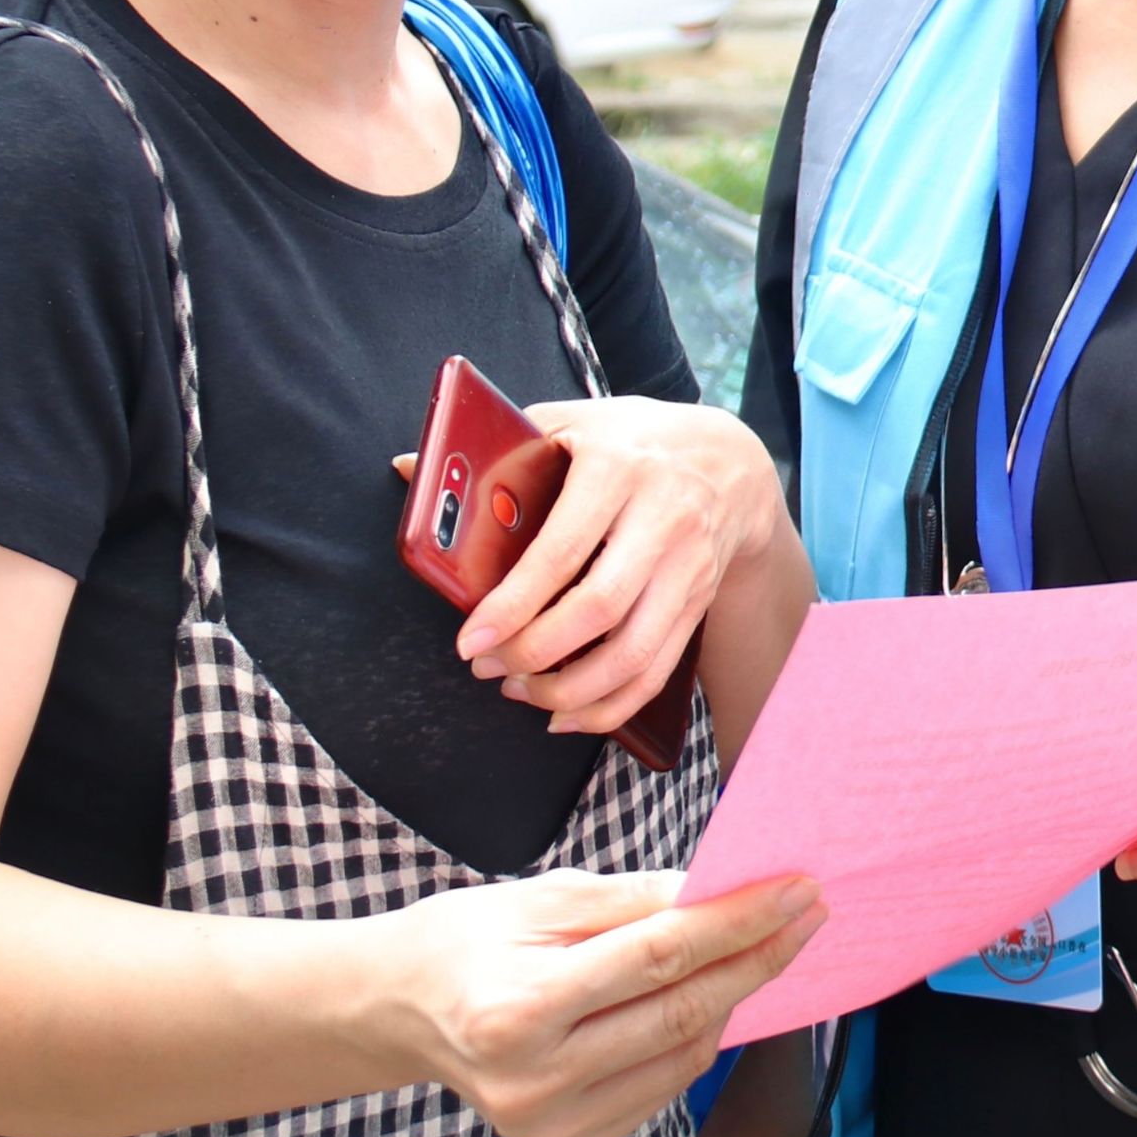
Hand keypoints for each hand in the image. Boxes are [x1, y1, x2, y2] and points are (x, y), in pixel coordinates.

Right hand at [375, 868, 823, 1136]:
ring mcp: (550, 1128)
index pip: (659, 959)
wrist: (400, 1013)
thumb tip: (722, 889)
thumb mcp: (540, 898)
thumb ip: (635, 899)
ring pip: (683, 1056)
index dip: (738, 922)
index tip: (796, 889)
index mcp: (516, 1011)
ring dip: (733, 997)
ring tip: (759, 945)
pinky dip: (695, 1037)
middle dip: (756, 957)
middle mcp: (533, 1083)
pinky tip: (707, 996)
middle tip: (808, 911)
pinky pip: (662, 1086)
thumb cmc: (468, 941)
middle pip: (682, 1013)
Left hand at [456, 398, 782, 735]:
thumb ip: (498, 446)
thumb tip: (406, 468)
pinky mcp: (698, 603)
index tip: (470, 641)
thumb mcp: (571, 423)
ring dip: (568, 690)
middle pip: (598, 610)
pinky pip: (655, 673)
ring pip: (632, 654)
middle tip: (486, 666)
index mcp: (618, 469)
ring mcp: (687, 567)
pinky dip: (609, 707)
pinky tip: (566, 713)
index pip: (563, 551)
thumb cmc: (630, 441)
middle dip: (533, 653)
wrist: (730, 462)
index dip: (514, 603)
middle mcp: (663, 519)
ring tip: (519, 692)